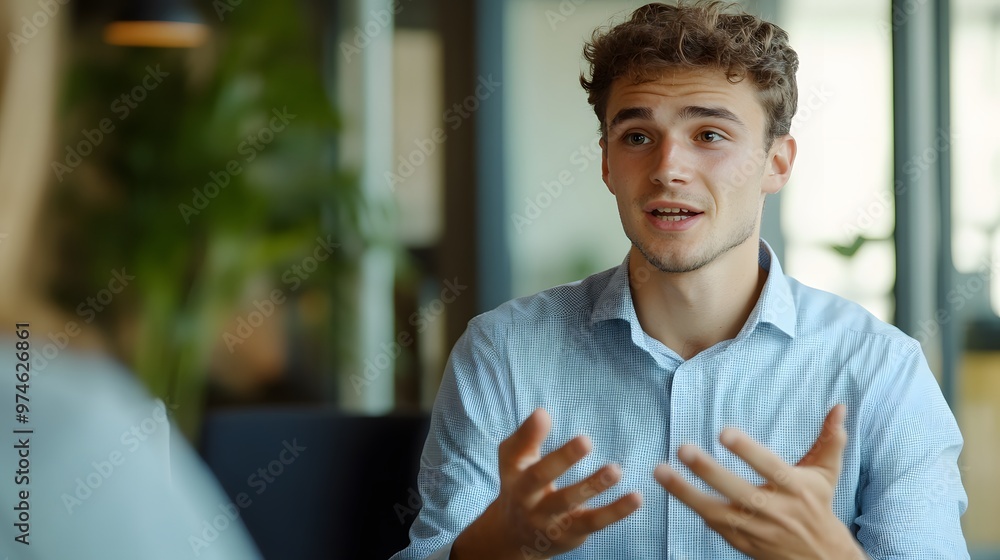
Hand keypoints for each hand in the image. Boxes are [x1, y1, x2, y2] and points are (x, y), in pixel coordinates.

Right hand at [453, 408, 641, 559]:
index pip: (520, 456)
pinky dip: (616, 511)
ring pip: (571, 504)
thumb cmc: (520, 486)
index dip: (530, 437)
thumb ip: (526, 437)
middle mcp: (530, 503)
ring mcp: (551, 522)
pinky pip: (595, 522)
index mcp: (517, 480)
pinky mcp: (573, 534)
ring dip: (594, 486)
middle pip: (542, 480)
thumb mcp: (513, 462)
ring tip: (616, 470)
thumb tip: (542, 413)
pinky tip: (635, 498)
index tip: (545, 414)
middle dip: (563, 460)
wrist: (517, 537)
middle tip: (585, 440)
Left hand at [654, 404, 866, 559]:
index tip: (724, 431)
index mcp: (797, 489)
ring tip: (660, 470)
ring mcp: (758, 530)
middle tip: (682, 448)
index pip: (770, 467)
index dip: (748, 451)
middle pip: (739, 491)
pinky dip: (696, 509)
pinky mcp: (743, 543)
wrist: (822, 559)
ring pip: (718, 512)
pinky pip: (715, 526)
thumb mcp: (826, 474)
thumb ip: (830, 439)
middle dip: (709, 471)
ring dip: (686, 493)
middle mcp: (777, 511)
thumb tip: (840, 406)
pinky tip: (672, 489)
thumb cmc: (818, 507)